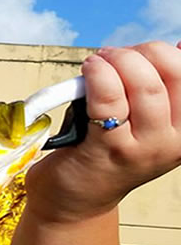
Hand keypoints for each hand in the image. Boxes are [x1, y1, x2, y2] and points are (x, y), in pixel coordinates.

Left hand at [26, 40, 180, 221]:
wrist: (74, 197)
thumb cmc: (104, 149)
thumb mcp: (142, 120)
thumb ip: (157, 88)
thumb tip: (176, 46)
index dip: (160, 53)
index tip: (136, 53)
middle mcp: (172, 142)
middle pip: (171, 75)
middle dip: (138, 53)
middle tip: (111, 56)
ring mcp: (141, 149)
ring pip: (144, 87)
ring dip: (116, 62)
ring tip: (97, 64)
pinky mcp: (107, 150)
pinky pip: (108, 100)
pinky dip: (97, 75)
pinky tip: (88, 71)